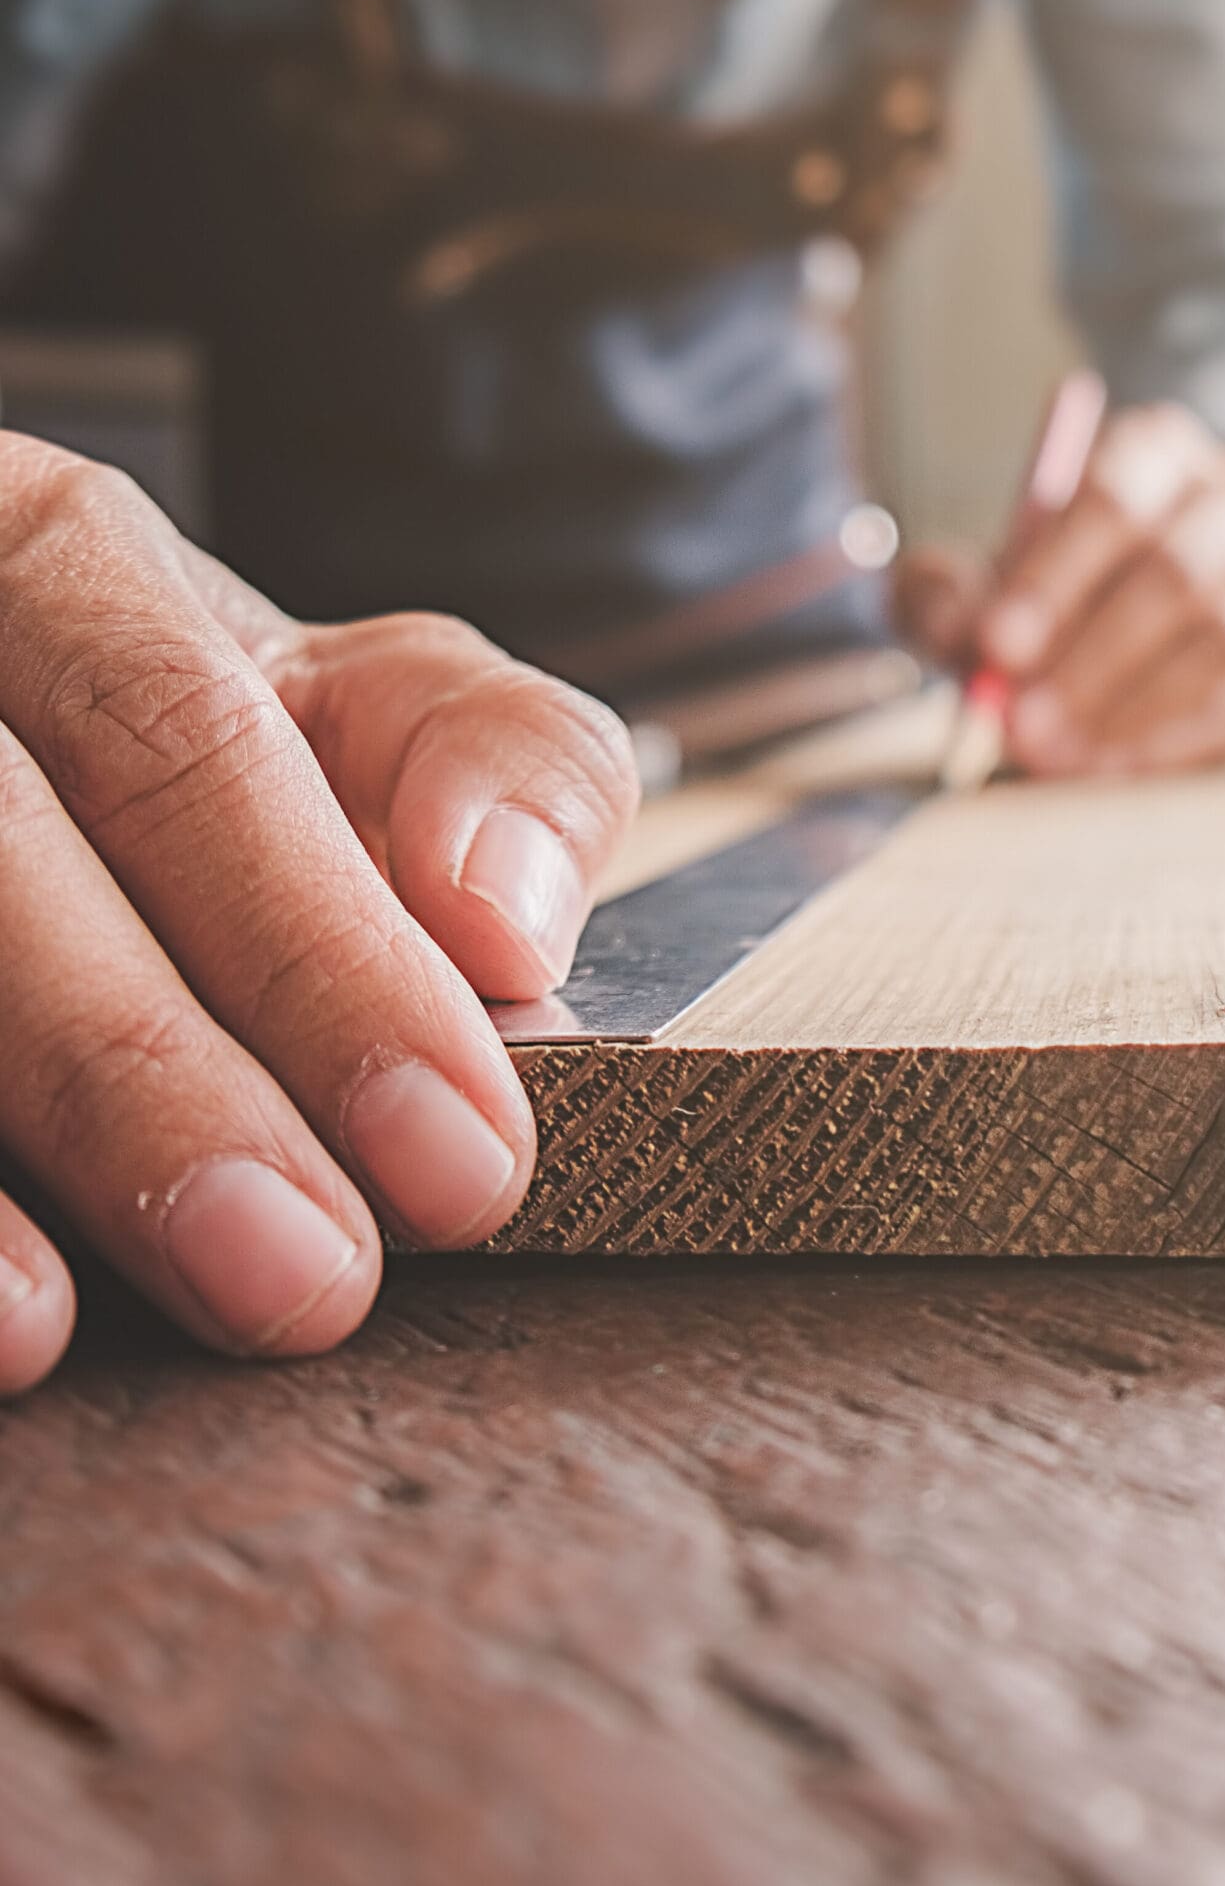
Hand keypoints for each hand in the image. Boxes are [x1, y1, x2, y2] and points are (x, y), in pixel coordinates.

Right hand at [0, 438, 638, 1392]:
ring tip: (54, 1325)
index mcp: (55, 560)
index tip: (460, 1154)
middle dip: (149, 1074)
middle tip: (303, 1275)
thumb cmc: (169, 728)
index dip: (323, 952)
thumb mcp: (346, 703)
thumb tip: (510, 917)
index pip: (186, 739)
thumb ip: (484, 761)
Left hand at [895, 404, 1224, 776]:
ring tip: (1059, 756)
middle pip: (1179, 570)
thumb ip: (955, 590)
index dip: (1053, 577)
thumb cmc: (1085, 576)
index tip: (997, 648)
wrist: (1217, 573)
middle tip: (1022, 726)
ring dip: (1135, 707)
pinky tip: (1115, 764)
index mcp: (1159, 450)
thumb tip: (954, 634)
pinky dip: (1179, 739)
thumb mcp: (1002, 565)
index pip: (1113, 498)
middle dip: (1092, 659)